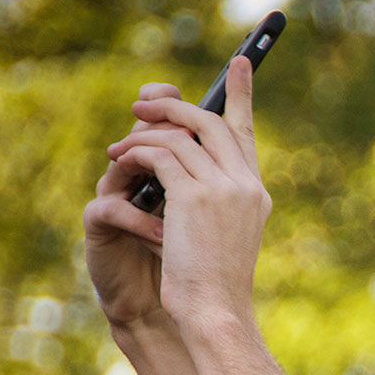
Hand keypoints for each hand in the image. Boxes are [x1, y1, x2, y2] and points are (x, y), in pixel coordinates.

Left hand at [97, 57, 271, 336]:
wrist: (215, 312)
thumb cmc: (211, 283)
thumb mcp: (217, 234)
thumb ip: (208, 196)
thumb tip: (175, 165)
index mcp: (255, 193)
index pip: (247, 132)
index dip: (242, 94)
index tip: (240, 62)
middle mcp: (245, 185)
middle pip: (211, 122)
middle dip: (172, 106)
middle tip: (140, 106)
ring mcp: (224, 188)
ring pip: (181, 134)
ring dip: (144, 132)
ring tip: (119, 145)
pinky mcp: (195, 196)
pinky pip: (161, 154)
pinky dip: (137, 151)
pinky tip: (120, 158)